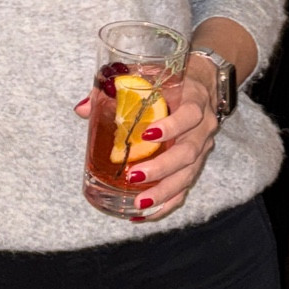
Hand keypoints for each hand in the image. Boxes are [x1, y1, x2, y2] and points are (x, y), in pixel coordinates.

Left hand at [73, 62, 220, 222]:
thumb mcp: (151, 74)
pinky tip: (145, 214)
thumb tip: (82, 109)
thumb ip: (117, 89)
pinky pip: (186, 187)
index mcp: (194, 99)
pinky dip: (167, 203)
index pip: (190, 115)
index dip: (172, 126)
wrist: (206, 81)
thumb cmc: (173, 78)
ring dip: (164, 191)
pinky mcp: (198, 162)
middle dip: (161, 167)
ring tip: (139, 204)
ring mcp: (203, 146)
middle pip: (188, 152)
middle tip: (134, 175)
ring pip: (189, 174)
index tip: (146, 135)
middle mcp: (204, 126)